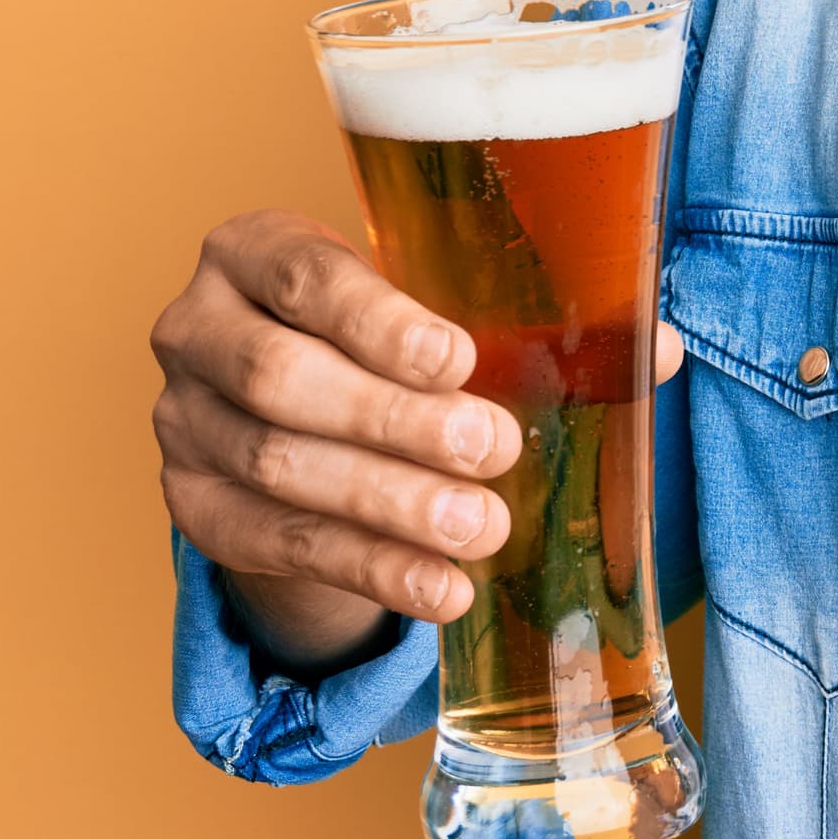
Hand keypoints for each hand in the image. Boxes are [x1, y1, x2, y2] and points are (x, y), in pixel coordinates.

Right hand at [148, 210, 686, 670]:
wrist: (309, 412)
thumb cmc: (389, 337)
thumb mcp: (440, 305)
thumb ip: (532, 318)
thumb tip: (655, 350)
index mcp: (255, 249)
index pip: (303, 277)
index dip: (377, 321)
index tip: (458, 359)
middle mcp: (197, 328)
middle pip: (282, 378)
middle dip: (394, 421)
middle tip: (493, 449)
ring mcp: (181, 422)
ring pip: (278, 467)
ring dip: (389, 505)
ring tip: (483, 529)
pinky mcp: (194, 507)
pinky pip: (277, 545)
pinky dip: (368, 570)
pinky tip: (441, 588)